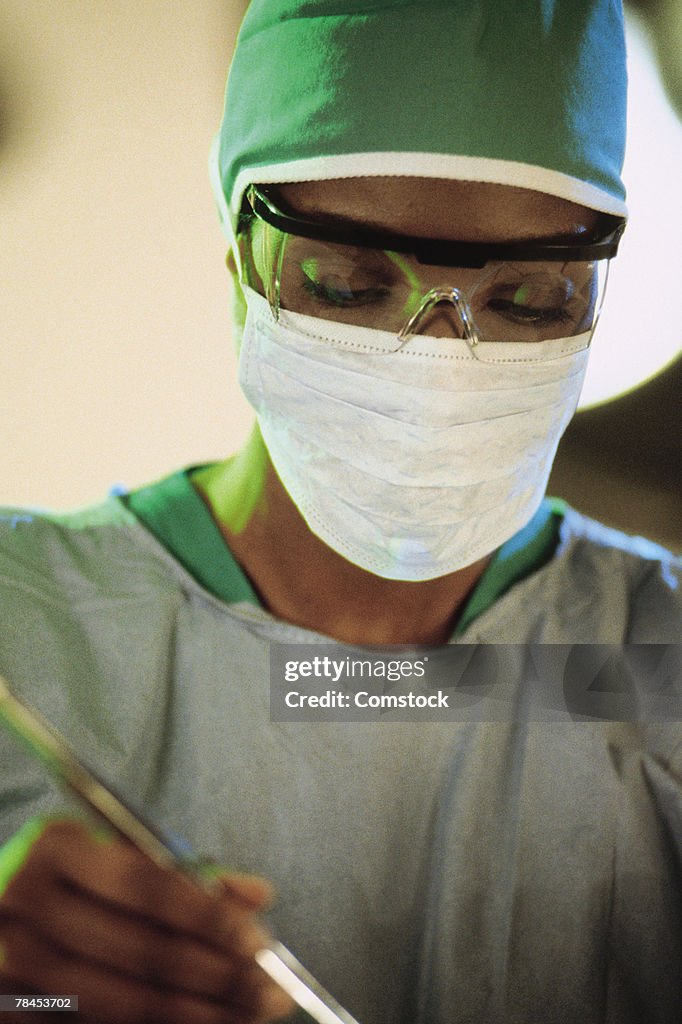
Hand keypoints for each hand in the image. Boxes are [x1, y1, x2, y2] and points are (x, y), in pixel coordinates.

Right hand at [0, 818, 294, 1022]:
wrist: (4, 912)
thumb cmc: (77, 880)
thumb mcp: (121, 858)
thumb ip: (187, 876)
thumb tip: (258, 895)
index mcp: (57, 848)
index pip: (144, 884)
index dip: (205, 915)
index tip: (255, 939)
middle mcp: (27, 904)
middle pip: (140, 951)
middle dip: (217, 974)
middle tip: (270, 989)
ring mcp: (14, 965)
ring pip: (124, 1003)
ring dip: (199, 1013)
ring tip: (250, 1013)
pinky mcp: (15, 1010)